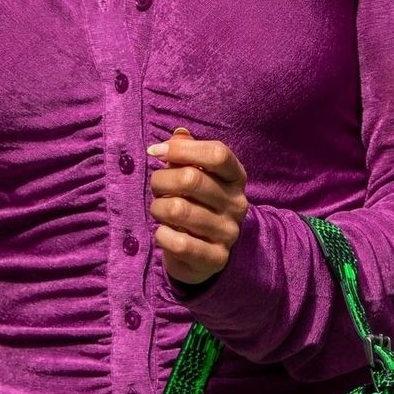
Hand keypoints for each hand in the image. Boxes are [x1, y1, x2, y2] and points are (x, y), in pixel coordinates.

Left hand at [147, 126, 248, 288]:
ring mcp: (229, 232)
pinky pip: (179, 243)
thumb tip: (178, 134)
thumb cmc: (196, 204)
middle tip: (156, 187)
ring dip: (158, 208)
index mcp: (236, 177)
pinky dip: (162, 235)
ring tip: (159, 211)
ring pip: (179, 210)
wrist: (205, 253)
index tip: (156, 152)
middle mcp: (237, 203)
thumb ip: (186, 153)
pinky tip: (163, 233)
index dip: (182, 149)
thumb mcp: (194, 175)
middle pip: (191, 179)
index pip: (217, 154)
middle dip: (161, 180)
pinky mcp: (216, 258)